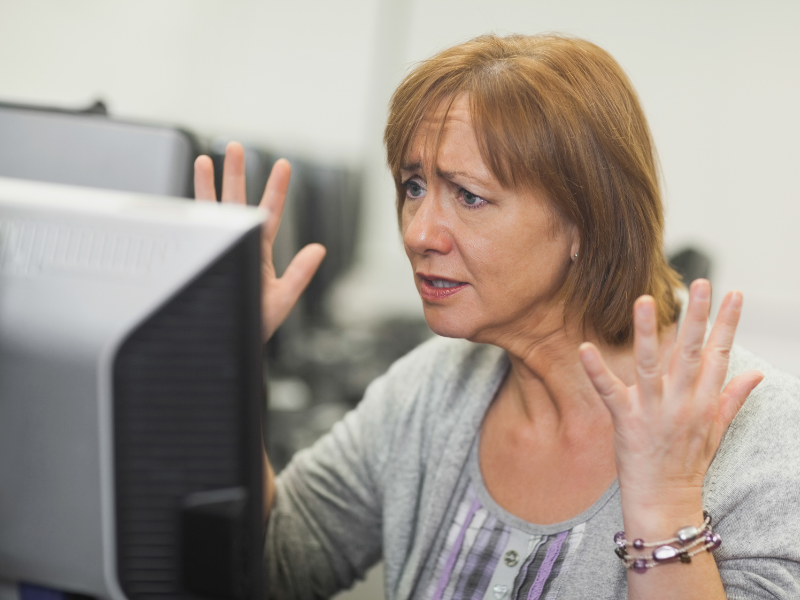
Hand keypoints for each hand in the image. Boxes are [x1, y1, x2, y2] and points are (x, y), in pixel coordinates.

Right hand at [194, 142, 325, 340]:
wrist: (226, 348)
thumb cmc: (254, 327)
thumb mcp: (283, 299)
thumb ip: (300, 273)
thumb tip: (319, 249)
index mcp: (259, 251)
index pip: (270, 213)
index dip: (277, 189)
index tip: (283, 164)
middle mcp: (239, 246)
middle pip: (237, 202)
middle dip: (236, 174)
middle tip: (234, 146)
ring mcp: (219, 251)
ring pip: (212, 212)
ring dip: (207, 186)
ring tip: (204, 160)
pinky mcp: (200, 260)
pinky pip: (193, 232)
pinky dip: (188, 214)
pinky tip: (181, 198)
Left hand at [578, 280, 762, 523]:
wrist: (665, 501)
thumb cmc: (688, 464)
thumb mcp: (716, 431)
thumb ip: (733, 398)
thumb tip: (756, 374)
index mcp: (703, 401)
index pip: (720, 354)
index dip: (728, 323)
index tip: (734, 293)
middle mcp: (682, 402)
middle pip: (690, 352)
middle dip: (696, 316)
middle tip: (700, 283)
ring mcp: (653, 410)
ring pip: (651, 364)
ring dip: (647, 331)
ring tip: (644, 300)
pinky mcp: (626, 421)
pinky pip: (610, 392)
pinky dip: (597, 371)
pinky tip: (585, 349)